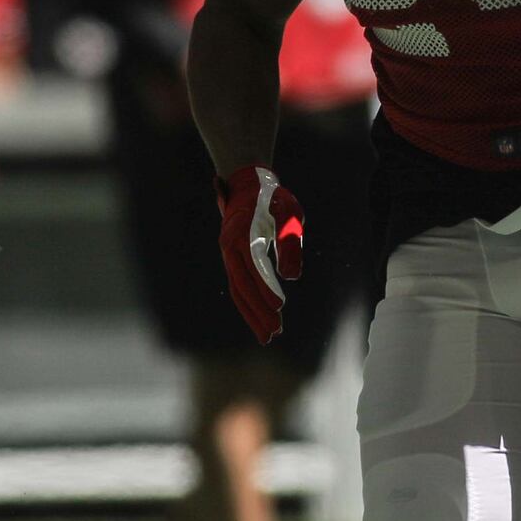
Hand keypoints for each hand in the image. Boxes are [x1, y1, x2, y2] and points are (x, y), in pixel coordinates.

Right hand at [216, 166, 303, 344]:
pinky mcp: (232, 260)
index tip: (279, 306)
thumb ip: (289, 242)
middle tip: (275, 332)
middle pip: (242, 284)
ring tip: (267, 336)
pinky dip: (247, 304)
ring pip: (237, 290)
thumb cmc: (273, 197)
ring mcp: (228, 254)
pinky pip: (238, 286)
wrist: (248, 184)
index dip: (265, 287)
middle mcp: (230, 246)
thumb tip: (291, 277)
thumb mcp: (288, 212)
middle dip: (258, 310)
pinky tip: (258, 320)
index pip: (254, 265)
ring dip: (252, 314)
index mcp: (244, 231)